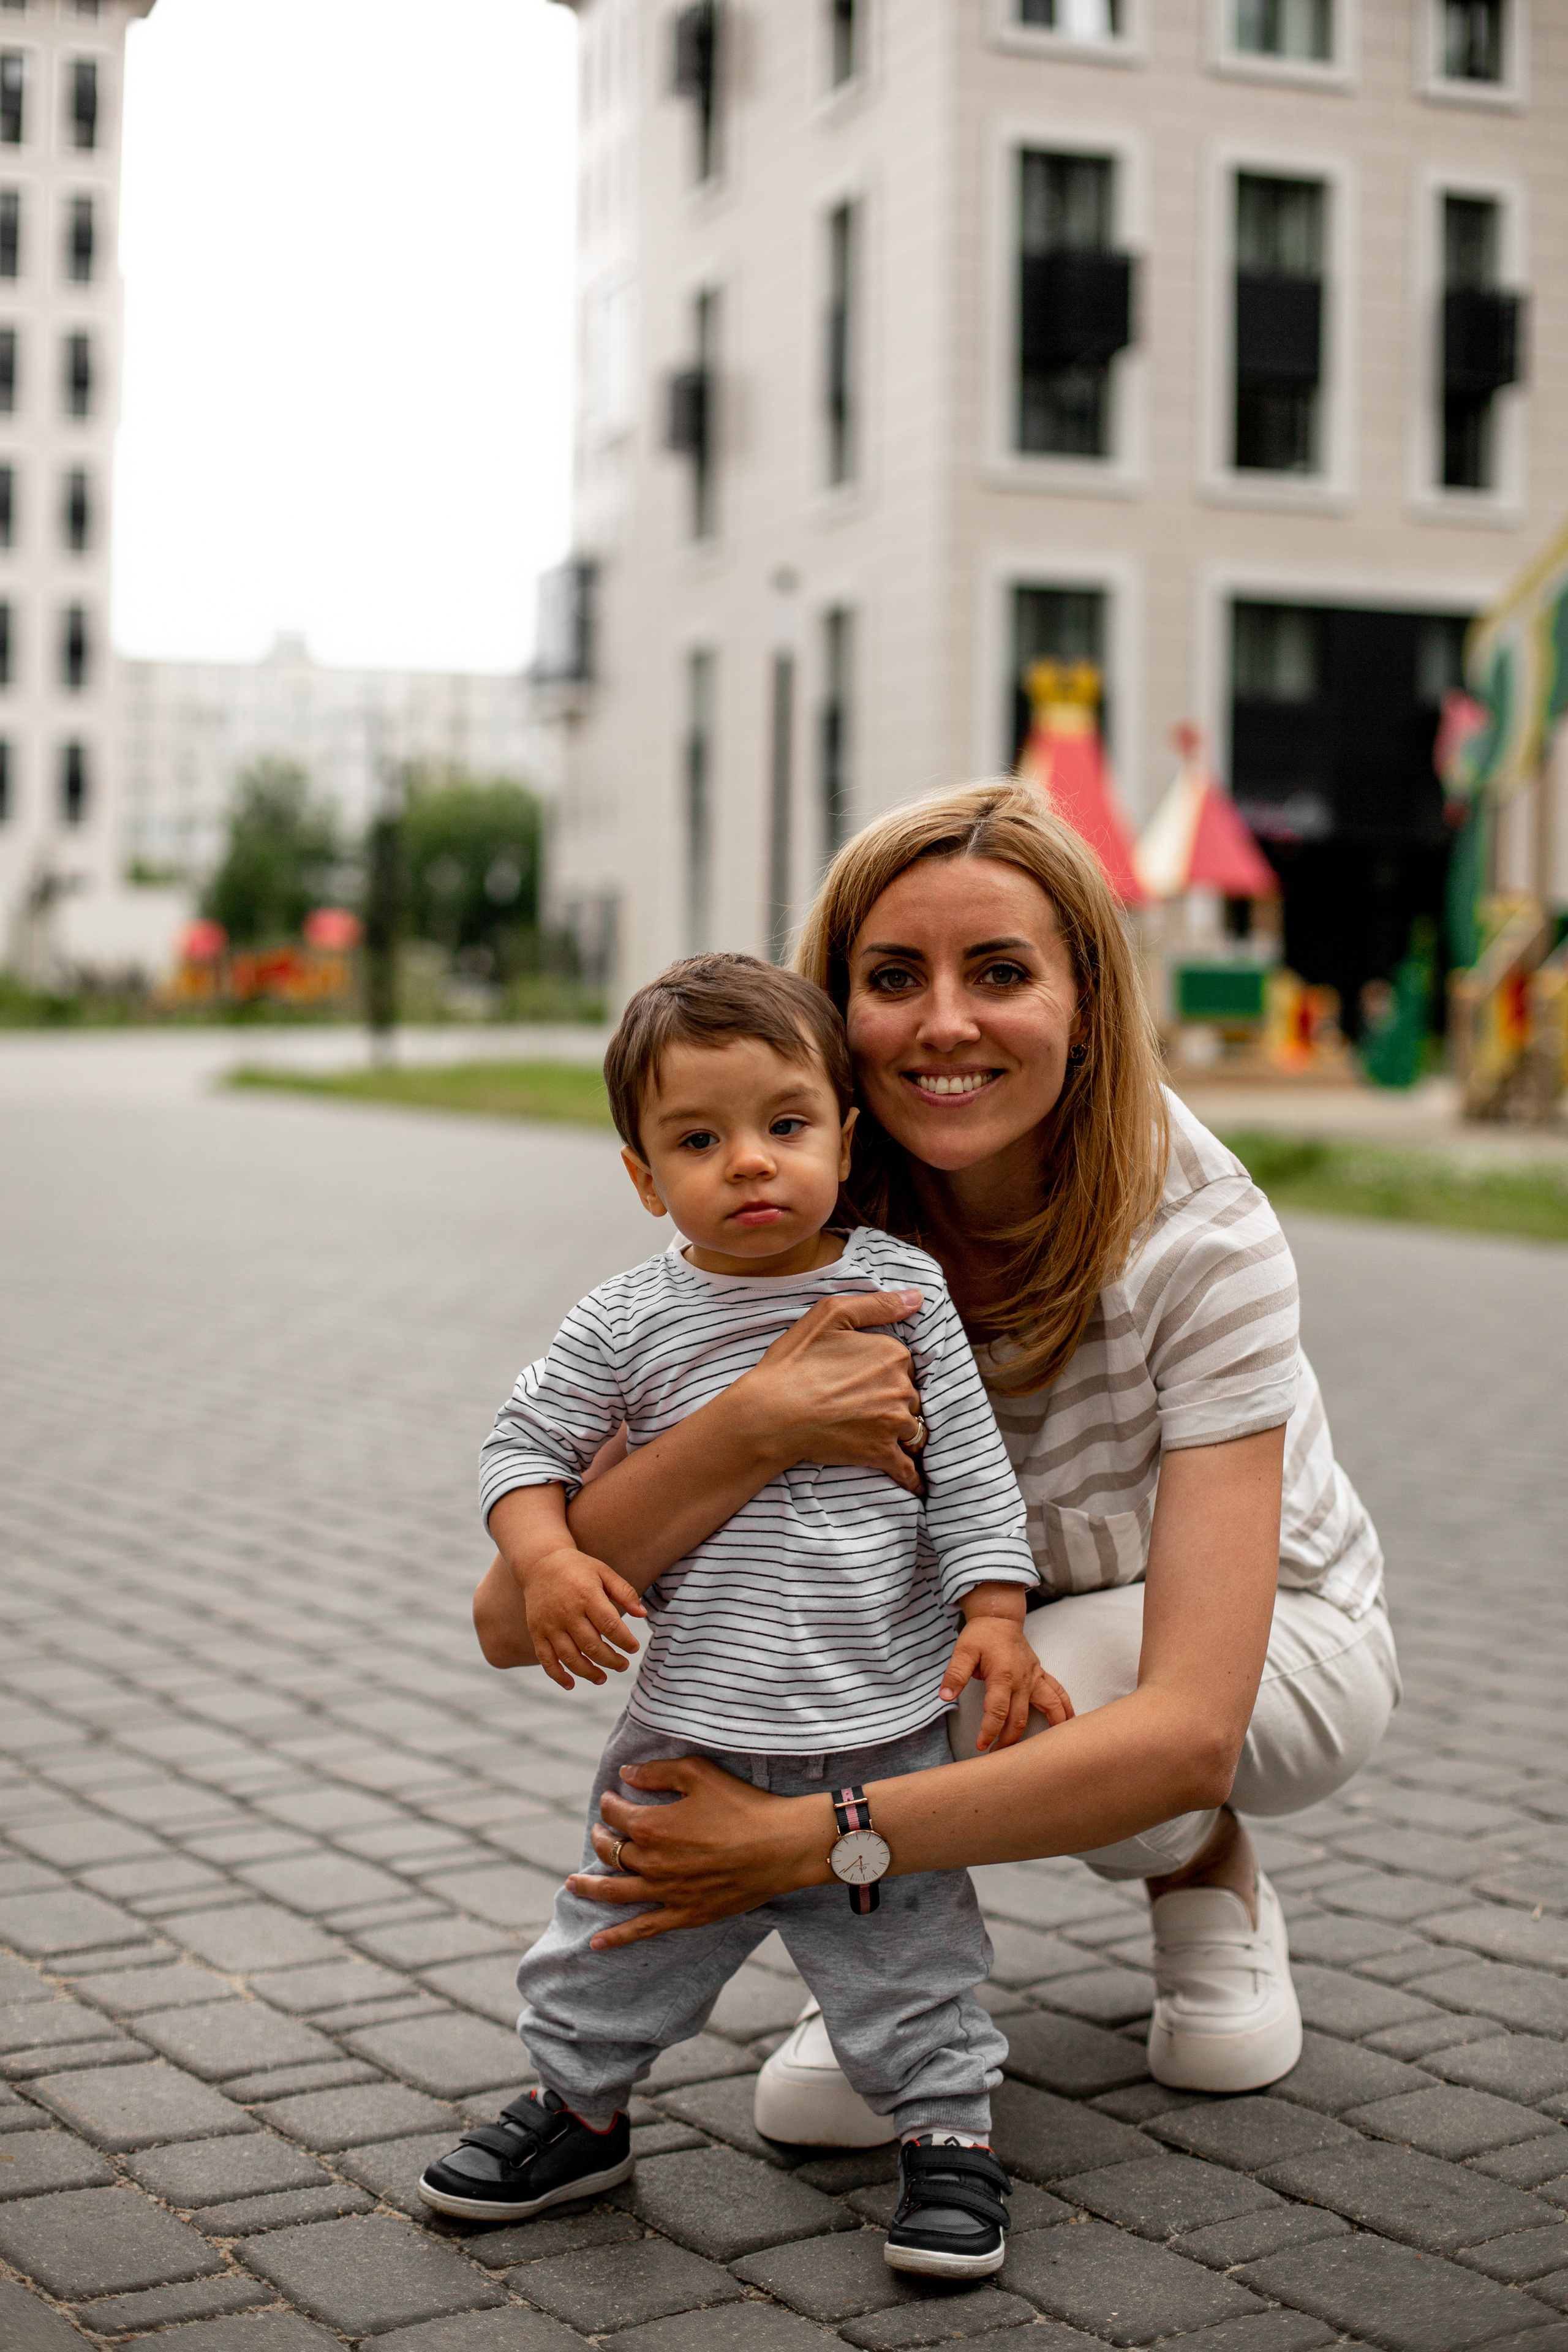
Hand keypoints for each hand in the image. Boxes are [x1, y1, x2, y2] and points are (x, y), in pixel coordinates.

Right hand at [518, 1545, 646, 1691]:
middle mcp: (567, 1613)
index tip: (634, 1648)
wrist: (540, 1563)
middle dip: (611, 1660)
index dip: (624, 1641)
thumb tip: (642, 1614)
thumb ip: (624, 1593)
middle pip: (591, 1646)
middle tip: (623, 1665)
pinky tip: (571, 1684)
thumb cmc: (578, 1569)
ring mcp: (550, 1624)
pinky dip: (557, 1675)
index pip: (610, 1626)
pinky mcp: (536, 1632)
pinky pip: (546, 1659)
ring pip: (570, 1657)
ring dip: (588, 1672)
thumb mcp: (604, 1572)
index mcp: (586, 1596)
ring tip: (603, 1678)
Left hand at [565, 1756, 830, 1949]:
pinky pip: (642, 1929)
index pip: (615, 1813)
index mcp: (652, 1826)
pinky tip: (596, 1942)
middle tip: (600, 1833)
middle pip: (612, 1852)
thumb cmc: (743, 1805)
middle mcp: (652, 1862)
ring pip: (616, 1892)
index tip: (614, 1797)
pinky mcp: (685, 1915)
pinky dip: (616, 1937)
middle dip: (601, 1839)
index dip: (611, 1803)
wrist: (782, 1846)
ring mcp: (666, 1892)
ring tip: (572, 1885)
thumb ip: (658, 1772)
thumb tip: (626, 1775)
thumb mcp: (699, 1773)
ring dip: (590, 1887)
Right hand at [733, 1288, 926, 1494]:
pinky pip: (907, 1468)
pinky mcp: (879, 1453)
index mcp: (892, 1353)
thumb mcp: (830, 1315)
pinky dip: (912, 1477)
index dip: (885, 1369)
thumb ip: (878, 1304)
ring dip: (902, 1433)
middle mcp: (900, 1387)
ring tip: (884, 1435)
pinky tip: (916, 1486)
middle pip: (910, 1395)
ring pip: (912, 1428)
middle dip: (894, 1400)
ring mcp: (891, 1423)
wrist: (770, 1413)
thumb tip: (917, 1297)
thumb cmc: (794, 1362)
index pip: (904, 1363)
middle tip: (864, 1404)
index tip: (864, 1375)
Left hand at [939, 1617, 1073, 1751]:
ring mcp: (1035, 1678)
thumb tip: (945, 1696)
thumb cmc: (981, 1635)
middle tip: (997, 1755)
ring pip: (1049, 1708)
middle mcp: (1023, 1680)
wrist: (1000, 1618)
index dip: (989, 1731)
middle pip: (1020, 1718)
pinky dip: (1065, 1708)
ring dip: (1048, 1729)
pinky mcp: (1040, 1675)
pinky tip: (1070, 1722)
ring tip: (1043, 1751)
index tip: (981, 1746)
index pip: (998, 1712)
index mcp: (1003, 1676)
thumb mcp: (963, 1651)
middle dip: (1009, 1740)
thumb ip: (955, 1674)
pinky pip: (1058, 1692)